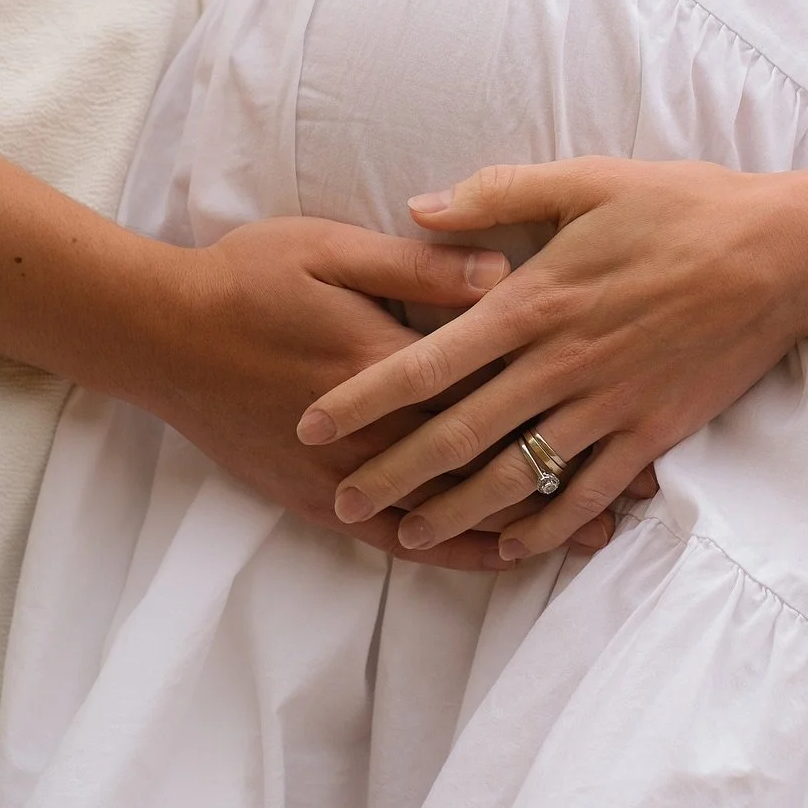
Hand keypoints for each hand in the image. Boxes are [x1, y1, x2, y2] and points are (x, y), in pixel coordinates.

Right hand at [145, 216, 612, 569]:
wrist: (160, 336)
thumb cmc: (247, 277)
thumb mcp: (331, 249)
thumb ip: (419, 266)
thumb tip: (504, 276)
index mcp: (389, 359)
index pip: (495, 388)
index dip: (568, 402)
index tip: (635, 407)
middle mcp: (377, 432)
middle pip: (489, 459)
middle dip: (572, 472)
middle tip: (647, 487)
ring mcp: (345, 476)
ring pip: (456, 511)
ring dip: (532, 523)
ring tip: (599, 532)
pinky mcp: (316, 501)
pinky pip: (400, 540)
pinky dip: (457, 551)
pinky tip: (501, 558)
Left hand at [296, 159, 807, 559]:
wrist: (782, 255)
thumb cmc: (682, 207)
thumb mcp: (586, 180)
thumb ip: (497, 195)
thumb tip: (417, 207)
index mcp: (534, 302)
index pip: (428, 362)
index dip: (365, 398)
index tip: (314, 423)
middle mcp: (560, 365)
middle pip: (457, 434)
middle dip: (392, 473)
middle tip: (340, 500)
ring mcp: (606, 407)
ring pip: (514, 475)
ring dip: (454, 511)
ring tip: (406, 535)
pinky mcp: (651, 433)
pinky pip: (588, 494)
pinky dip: (546, 525)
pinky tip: (510, 545)